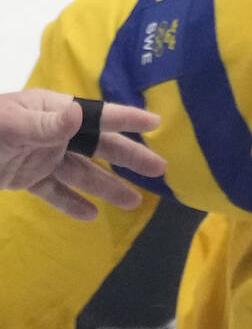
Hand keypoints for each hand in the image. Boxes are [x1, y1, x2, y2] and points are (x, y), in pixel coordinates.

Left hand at [0, 89, 166, 219]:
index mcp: (51, 112)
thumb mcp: (8, 126)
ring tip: (133, 202)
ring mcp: (39, 156)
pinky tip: (89, 216)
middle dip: (127, 157)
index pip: (96, 114)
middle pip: (96, 146)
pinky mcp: (24, 178)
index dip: (126, 118)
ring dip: (106, 187)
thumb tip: (80, 115)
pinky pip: (53, 191)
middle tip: (160, 169)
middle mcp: (51, 132)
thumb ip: (43, 124)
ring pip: (80, 173)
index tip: (157, 122)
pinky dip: (70, 202)